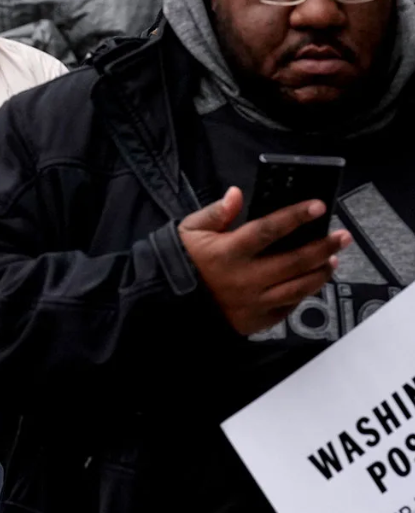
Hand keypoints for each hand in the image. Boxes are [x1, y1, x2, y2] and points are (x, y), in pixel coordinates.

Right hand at [179, 186, 349, 335]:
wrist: (170, 301)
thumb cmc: (184, 260)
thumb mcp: (191, 230)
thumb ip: (216, 212)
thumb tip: (237, 193)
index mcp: (228, 251)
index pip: (268, 230)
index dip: (295, 216)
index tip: (317, 206)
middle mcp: (245, 277)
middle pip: (293, 261)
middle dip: (322, 246)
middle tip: (341, 236)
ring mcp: (254, 301)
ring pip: (298, 287)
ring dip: (320, 272)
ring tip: (332, 259)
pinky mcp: (258, 319)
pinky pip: (289, 306)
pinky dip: (304, 293)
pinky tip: (312, 281)